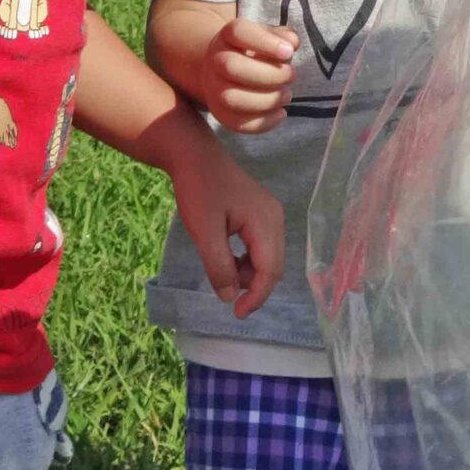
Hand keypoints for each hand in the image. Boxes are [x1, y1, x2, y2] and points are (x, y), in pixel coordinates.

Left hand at [167, 137, 284, 318]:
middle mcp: (275, 219)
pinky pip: (261, 247)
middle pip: (273, 266)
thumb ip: (219, 266)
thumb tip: (230, 296)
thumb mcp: (204, 232)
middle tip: (224, 292)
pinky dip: (247, 260)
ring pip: (267, 258)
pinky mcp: (261, 214)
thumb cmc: (198, 190)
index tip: (236, 314)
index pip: (270, 270)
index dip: (256, 296)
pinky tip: (227, 257)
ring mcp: (270, 215)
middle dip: (252, 285)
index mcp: (266, 222)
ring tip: (221, 269)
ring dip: (248, 272)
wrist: (194, 156)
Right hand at [191, 20, 297, 133]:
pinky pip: (236, 123)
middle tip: (291, 75)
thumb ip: (282, 36)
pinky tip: (281, 113)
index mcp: (228, 35)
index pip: (238, 32)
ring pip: (231, 98)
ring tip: (286, 95)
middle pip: (231, 66)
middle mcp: (215, 59)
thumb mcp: (268, 36)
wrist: (224, 69)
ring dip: (265, 100)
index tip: (288, 52)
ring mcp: (214, 88)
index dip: (265, 42)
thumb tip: (291, 43)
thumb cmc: (255, 51)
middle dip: (268, 74)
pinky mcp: (220, 112)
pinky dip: (263, 122)